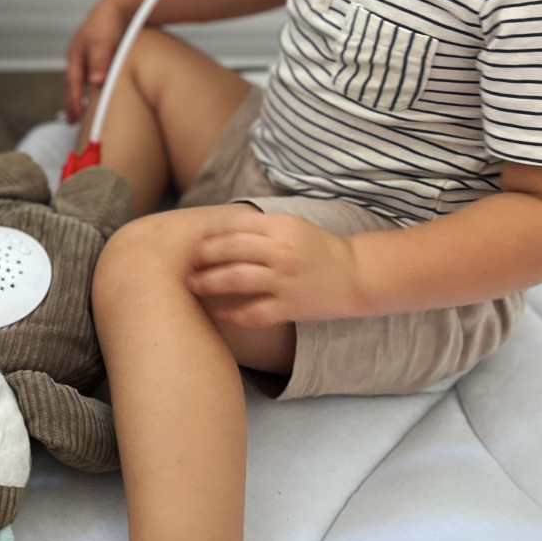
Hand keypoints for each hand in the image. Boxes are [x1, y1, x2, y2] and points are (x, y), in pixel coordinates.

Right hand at [63, 0, 131, 123]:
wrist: (125, 4)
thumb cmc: (109, 20)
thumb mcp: (102, 40)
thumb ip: (100, 60)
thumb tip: (95, 81)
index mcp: (76, 54)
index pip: (73, 83)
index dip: (73, 101)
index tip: (76, 117)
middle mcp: (82, 57)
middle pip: (75, 84)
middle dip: (72, 102)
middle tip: (72, 121)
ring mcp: (93, 57)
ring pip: (85, 81)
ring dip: (83, 96)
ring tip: (84, 112)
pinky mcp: (105, 57)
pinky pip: (98, 76)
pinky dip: (96, 88)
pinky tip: (102, 94)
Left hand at [185, 208, 367, 327]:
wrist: (356, 275)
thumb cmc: (318, 249)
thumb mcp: (292, 226)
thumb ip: (261, 226)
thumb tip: (219, 230)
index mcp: (281, 227)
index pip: (235, 228)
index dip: (210, 236)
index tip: (194, 243)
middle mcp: (281, 252)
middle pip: (230, 250)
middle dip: (202, 257)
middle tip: (185, 264)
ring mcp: (285, 280)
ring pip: (236, 279)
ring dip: (208, 282)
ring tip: (193, 285)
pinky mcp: (290, 306)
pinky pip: (255, 312)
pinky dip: (235, 314)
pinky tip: (220, 313)